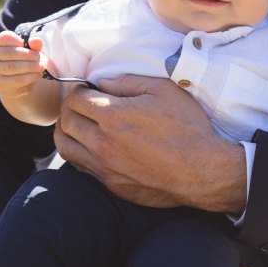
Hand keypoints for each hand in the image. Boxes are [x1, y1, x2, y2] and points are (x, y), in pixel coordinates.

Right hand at [0, 31, 45, 101]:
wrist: (14, 85)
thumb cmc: (21, 61)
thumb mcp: (27, 51)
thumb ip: (32, 45)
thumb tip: (37, 40)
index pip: (4, 37)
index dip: (16, 40)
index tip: (25, 43)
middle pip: (10, 53)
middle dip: (28, 55)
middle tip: (39, 57)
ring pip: (13, 67)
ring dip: (30, 66)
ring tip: (41, 66)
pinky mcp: (1, 84)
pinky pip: (16, 79)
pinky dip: (30, 77)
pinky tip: (38, 74)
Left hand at [54, 73, 246, 212]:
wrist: (203, 171)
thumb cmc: (187, 127)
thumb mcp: (162, 90)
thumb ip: (127, 82)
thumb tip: (101, 83)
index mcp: (113, 116)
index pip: (75, 99)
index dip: (75, 88)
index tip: (82, 86)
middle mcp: (103, 143)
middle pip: (66, 121)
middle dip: (68, 107)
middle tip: (78, 101)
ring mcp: (105, 167)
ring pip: (65, 147)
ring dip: (65, 130)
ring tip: (74, 122)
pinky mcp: (111, 184)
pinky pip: (80, 166)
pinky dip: (77, 152)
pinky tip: (88, 144)